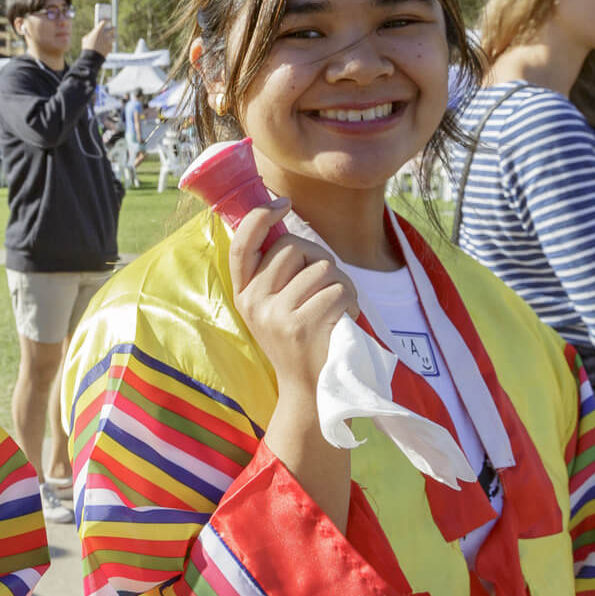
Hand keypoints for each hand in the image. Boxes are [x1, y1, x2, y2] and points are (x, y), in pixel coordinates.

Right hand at [81, 17, 115, 56]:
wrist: (91, 58)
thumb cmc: (86, 48)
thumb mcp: (85, 39)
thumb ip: (91, 35)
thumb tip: (93, 34)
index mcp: (98, 31)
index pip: (104, 22)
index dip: (107, 20)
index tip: (108, 19)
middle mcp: (105, 35)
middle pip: (113, 29)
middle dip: (113, 28)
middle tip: (113, 28)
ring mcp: (108, 41)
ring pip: (114, 37)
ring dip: (113, 37)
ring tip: (112, 38)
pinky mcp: (110, 47)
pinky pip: (111, 45)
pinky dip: (110, 45)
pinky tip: (107, 46)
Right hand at [228, 199, 358, 392]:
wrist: (309, 392)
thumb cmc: (299, 342)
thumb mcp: (274, 306)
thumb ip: (275, 271)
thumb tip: (281, 217)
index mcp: (244, 293)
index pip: (242, 244)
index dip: (258, 216)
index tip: (281, 203)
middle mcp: (253, 301)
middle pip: (294, 247)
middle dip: (320, 260)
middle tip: (327, 288)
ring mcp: (275, 314)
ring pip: (323, 267)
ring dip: (342, 283)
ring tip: (337, 309)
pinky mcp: (302, 325)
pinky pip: (339, 289)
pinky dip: (352, 302)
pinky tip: (345, 320)